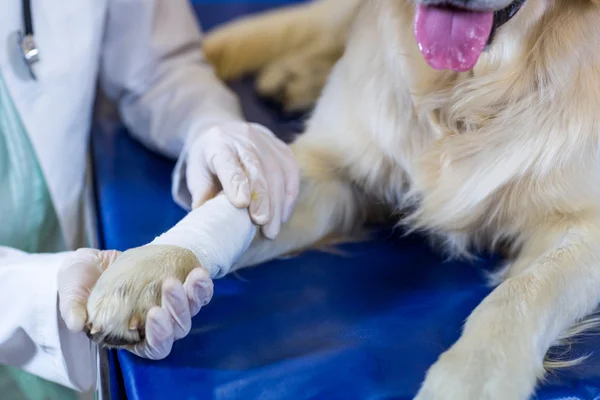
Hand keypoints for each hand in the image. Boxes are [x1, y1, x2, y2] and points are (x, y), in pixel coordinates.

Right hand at [58, 248, 211, 359]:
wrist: (98, 260)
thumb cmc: (83, 281)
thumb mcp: (71, 291)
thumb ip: (72, 307)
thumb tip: (76, 323)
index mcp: (132, 336)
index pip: (154, 347)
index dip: (159, 336)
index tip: (153, 314)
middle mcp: (156, 325)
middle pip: (177, 328)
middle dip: (177, 310)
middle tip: (169, 286)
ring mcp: (171, 306)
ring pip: (190, 310)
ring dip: (193, 296)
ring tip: (192, 277)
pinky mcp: (181, 287)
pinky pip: (199, 292)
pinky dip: (203, 285)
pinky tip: (199, 272)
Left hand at [186, 122, 299, 238]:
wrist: (223, 130)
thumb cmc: (208, 160)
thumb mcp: (197, 174)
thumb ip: (202, 196)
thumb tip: (206, 224)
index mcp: (218, 144)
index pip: (229, 164)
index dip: (236, 183)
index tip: (242, 204)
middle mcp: (243, 138)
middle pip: (256, 169)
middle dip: (261, 199)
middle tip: (262, 223)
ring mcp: (265, 140)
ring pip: (276, 172)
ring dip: (276, 204)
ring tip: (271, 230)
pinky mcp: (281, 147)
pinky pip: (290, 172)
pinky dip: (289, 196)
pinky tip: (283, 215)